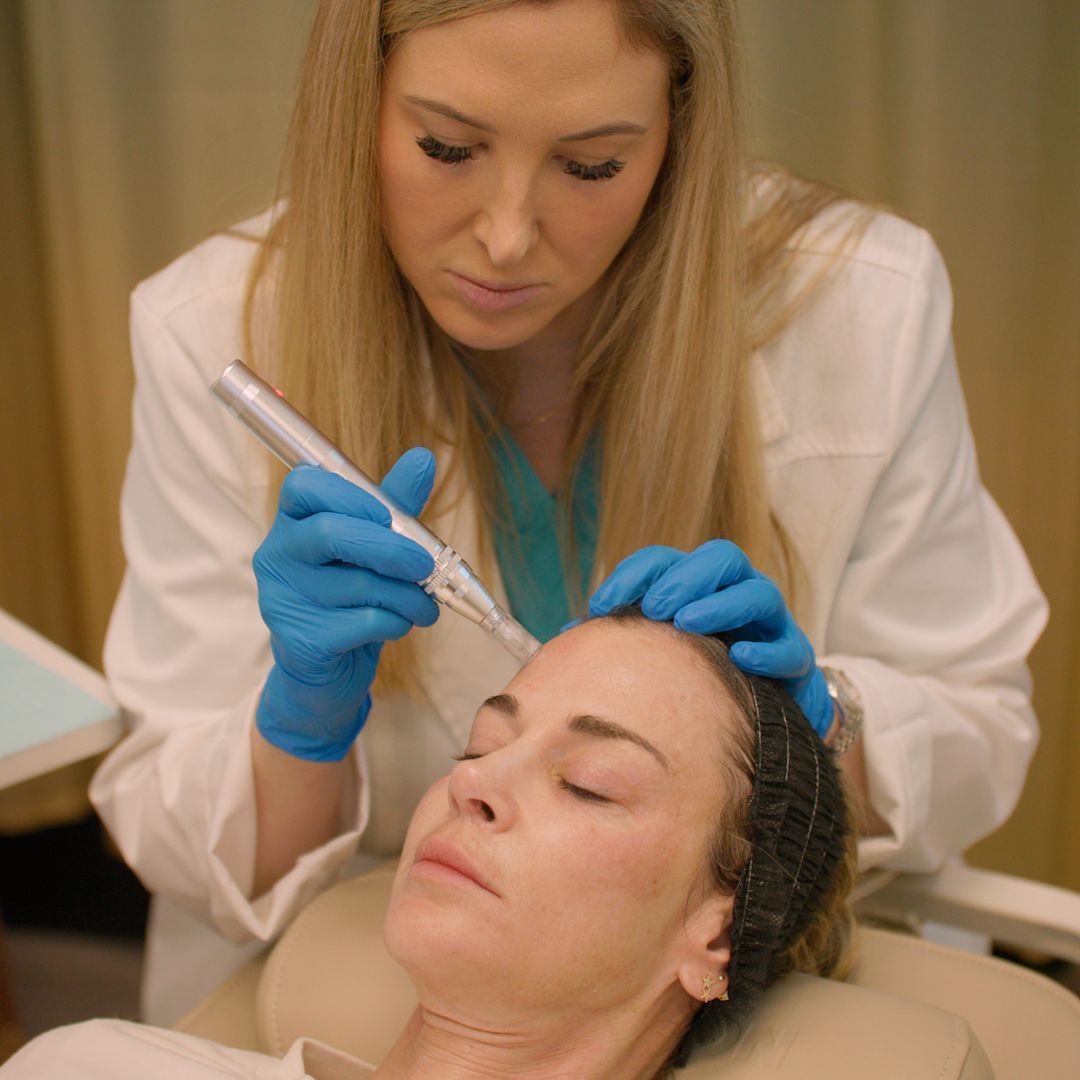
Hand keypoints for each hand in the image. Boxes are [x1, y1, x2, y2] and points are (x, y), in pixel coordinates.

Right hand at [252, 448, 439, 760]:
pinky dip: (396, 621)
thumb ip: (394, 505)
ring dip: (407, 594)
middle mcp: (277, 556)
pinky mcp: (301, 641)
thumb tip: (423, 457)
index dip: (353, 496)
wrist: (327, 674)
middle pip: (330, 533)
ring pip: (358, 584)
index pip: (304, 487)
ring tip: (425, 605)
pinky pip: (364, 621)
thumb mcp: (375, 548)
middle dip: (391, 547)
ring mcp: (282, 600)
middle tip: (426, 564)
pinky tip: (400, 624)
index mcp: (292, 523)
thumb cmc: (350, 600)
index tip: (389, 515)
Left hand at [588, 540, 832, 737]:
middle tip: (654, 607)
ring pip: (757, 593)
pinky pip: (788, 647)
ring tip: (688, 623)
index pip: (666, 561)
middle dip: (685, 578)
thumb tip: (568, 636)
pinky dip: (766, 649)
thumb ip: (623, 640)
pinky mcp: (795, 659)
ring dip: (720, 604)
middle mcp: (736, 594)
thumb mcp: (660, 654)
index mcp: (698, 588)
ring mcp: (770, 623)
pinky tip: (740, 659)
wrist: (763, 721)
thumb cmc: (701, 677)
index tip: (602, 604)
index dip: (635, 574)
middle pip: (720, 559)